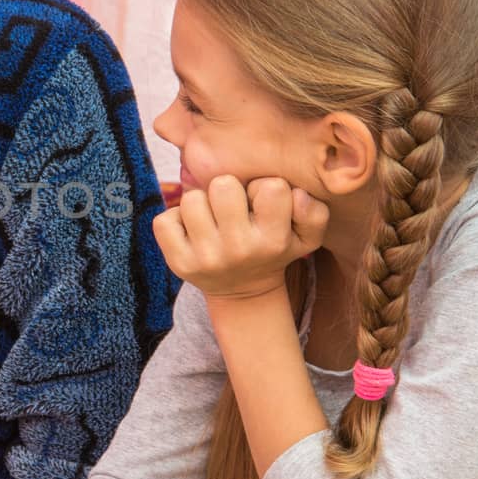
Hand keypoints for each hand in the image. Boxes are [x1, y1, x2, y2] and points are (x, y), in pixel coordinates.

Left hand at [153, 175, 328, 299]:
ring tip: (213, 220)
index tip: (262, 206)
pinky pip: (163, 220)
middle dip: (227, 190)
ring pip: (191, 199)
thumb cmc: (273, 250)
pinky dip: (175, 221)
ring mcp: (206, 258)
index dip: (264, 189)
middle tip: (232, 209)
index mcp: (273, 239)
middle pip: (223, 185)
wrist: (243, 293)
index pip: (271, 187)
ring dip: (201, 204)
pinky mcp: (179, 263)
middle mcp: (239, 249)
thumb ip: (314, 212)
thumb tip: (297, 194)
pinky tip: (192, 232)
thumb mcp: (306, 237)